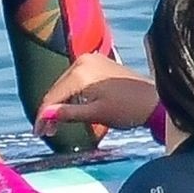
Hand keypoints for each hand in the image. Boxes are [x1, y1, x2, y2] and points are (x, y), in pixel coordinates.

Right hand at [36, 53, 158, 135]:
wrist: (155, 99)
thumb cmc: (128, 109)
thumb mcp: (96, 114)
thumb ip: (68, 113)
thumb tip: (44, 116)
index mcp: (80, 72)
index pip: (52, 95)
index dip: (43, 116)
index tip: (38, 133)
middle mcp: (82, 60)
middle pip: (57, 88)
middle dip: (50, 111)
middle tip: (46, 132)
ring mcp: (91, 59)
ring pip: (65, 84)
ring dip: (59, 103)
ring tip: (56, 124)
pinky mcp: (98, 62)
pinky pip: (76, 79)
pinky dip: (71, 95)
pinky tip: (70, 108)